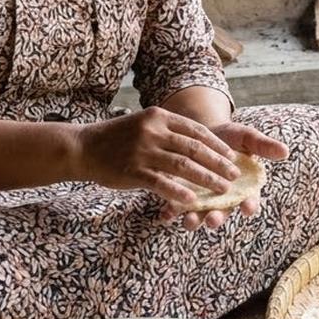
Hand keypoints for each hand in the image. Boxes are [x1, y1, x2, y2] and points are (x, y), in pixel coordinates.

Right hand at [73, 107, 239, 203]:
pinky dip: (178, 193)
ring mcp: (143, 151)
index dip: (217, 145)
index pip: (196, 130)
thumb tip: (199, 144)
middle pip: (195, 148)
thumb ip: (168, 131)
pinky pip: (161, 183)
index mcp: (159, 117)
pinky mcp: (133, 171)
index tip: (232, 157)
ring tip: (223, 190)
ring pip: (183, 166)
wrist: (84, 147)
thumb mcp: (144, 124)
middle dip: (218, 163)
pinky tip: (193, 201)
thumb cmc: (118, 138)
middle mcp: (153, 131)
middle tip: (234, 176)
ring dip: (207, 179)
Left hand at [161, 121, 289, 230]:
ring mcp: (203, 200)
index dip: (249, 205)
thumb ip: (263, 146)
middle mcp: (223, 199)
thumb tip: (285, 151)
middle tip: (213, 220)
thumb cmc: (229, 137)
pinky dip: (172, 213)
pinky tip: (165, 214)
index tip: (248, 207)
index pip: (250, 201)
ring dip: (194, 220)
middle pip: (223, 213)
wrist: (200, 132)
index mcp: (243, 189)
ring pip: (200, 215)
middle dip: (218, 218)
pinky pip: (178, 208)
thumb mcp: (247, 138)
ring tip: (188, 221)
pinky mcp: (183, 196)